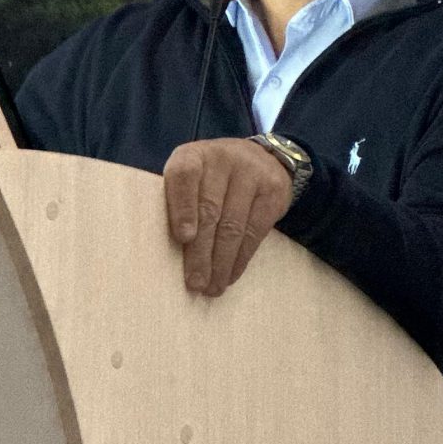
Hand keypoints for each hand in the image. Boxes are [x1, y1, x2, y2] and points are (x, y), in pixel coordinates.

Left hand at [163, 138, 294, 297]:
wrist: (261, 159)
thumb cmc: (212, 179)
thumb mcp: (193, 180)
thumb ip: (179, 204)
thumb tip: (170, 255)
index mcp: (193, 155)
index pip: (184, 176)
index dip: (182, 208)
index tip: (183, 238)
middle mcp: (222, 159)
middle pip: (210, 210)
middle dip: (200, 252)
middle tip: (195, 282)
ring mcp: (251, 173)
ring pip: (233, 226)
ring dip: (221, 263)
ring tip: (212, 287)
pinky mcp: (272, 191)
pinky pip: (255, 232)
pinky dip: (241, 259)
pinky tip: (230, 275)